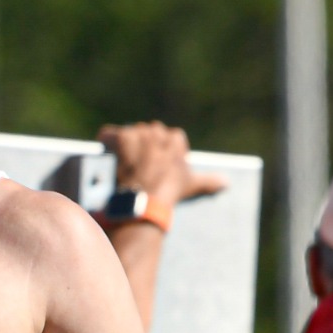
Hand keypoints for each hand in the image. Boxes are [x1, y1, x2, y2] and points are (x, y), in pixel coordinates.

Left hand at [96, 121, 228, 223]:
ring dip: (129, 144)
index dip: (168, 150)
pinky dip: (106, 141)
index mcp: (175, 142)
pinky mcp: (119, 141)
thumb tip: (226, 182)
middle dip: (147, 145)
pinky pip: (109, 134)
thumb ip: (209, 181)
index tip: (163, 163)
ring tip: (126, 160)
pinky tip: (105, 151)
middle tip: (142, 164)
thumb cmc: (170, 192)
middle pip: (151, 132)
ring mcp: (138, 136)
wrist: (145, 200)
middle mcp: (157, 134)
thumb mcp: (192, 185)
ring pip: (131, 132)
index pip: (173, 137)